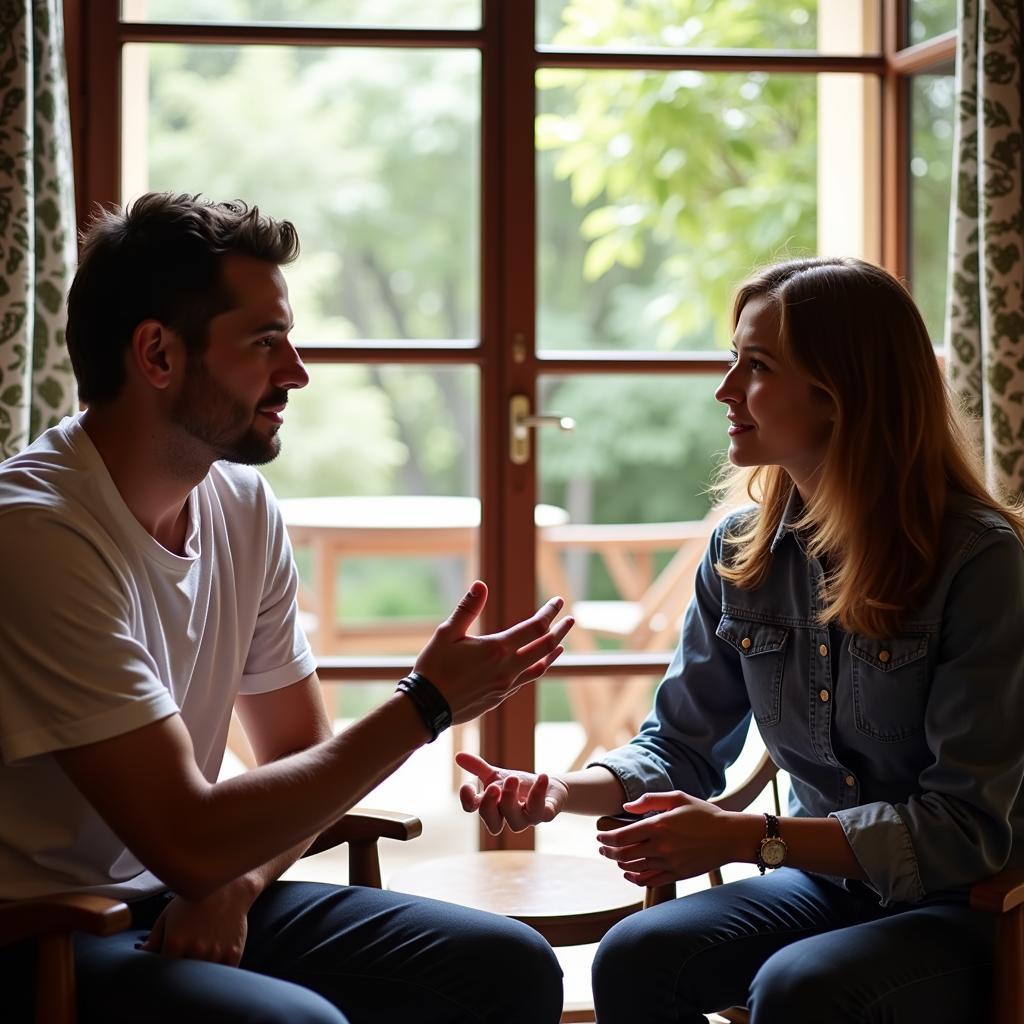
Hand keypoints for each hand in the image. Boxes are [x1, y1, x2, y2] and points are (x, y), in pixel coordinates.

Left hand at [139, 879, 254, 964]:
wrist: (227, 887)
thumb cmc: (194, 900)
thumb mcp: (168, 914)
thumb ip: (155, 937)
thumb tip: (144, 954)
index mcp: (175, 942)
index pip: (162, 970)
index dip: (163, 968)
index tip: (167, 964)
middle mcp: (195, 949)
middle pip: (183, 975)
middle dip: (181, 972)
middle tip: (183, 962)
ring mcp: (215, 952)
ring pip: (203, 976)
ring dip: (201, 972)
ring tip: (201, 957)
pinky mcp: (233, 952)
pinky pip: (225, 974)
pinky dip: (220, 972)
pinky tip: (216, 962)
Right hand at [415, 581, 572, 724]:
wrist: (426, 708)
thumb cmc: (433, 668)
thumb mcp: (447, 633)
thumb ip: (467, 609)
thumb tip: (481, 585)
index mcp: (497, 649)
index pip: (534, 627)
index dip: (549, 613)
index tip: (559, 602)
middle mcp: (507, 668)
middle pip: (545, 647)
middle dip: (560, 631)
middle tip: (571, 620)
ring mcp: (506, 686)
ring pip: (540, 667)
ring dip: (553, 652)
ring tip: (561, 643)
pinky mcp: (500, 698)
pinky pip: (526, 681)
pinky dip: (537, 668)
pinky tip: (536, 665)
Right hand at [456, 751, 568, 833]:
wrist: (549, 785)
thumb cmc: (520, 784)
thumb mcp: (497, 774)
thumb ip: (478, 768)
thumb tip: (458, 756)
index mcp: (493, 806)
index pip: (475, 810)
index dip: (468, 802)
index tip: (467, 786)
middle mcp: (508, 816)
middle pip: (493, 824)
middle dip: (491, 805)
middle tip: (494, 786)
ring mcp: (526, 818)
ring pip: (515, 823)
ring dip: (511, 799)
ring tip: (513, 778)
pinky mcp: (545, 814)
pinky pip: (541, 811)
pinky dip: (539, 793)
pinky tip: (541, 776)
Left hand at [595, 791, 737, 887]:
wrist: (730, 836)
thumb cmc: (704, 814)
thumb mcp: (678, 798)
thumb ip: (649, 800)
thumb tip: (626, 806)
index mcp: (659, 825)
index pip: (622, 836)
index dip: (606, 838)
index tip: (599, 837)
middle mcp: (661, 846)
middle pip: (624, 854)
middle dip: (608, 852)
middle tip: (601, 848)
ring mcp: (669, 863)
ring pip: (634, 868)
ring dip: (619, 863)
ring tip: (614, 857)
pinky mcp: (677, 874)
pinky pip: (649, 881)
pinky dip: (634, 878)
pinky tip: (629, 872)